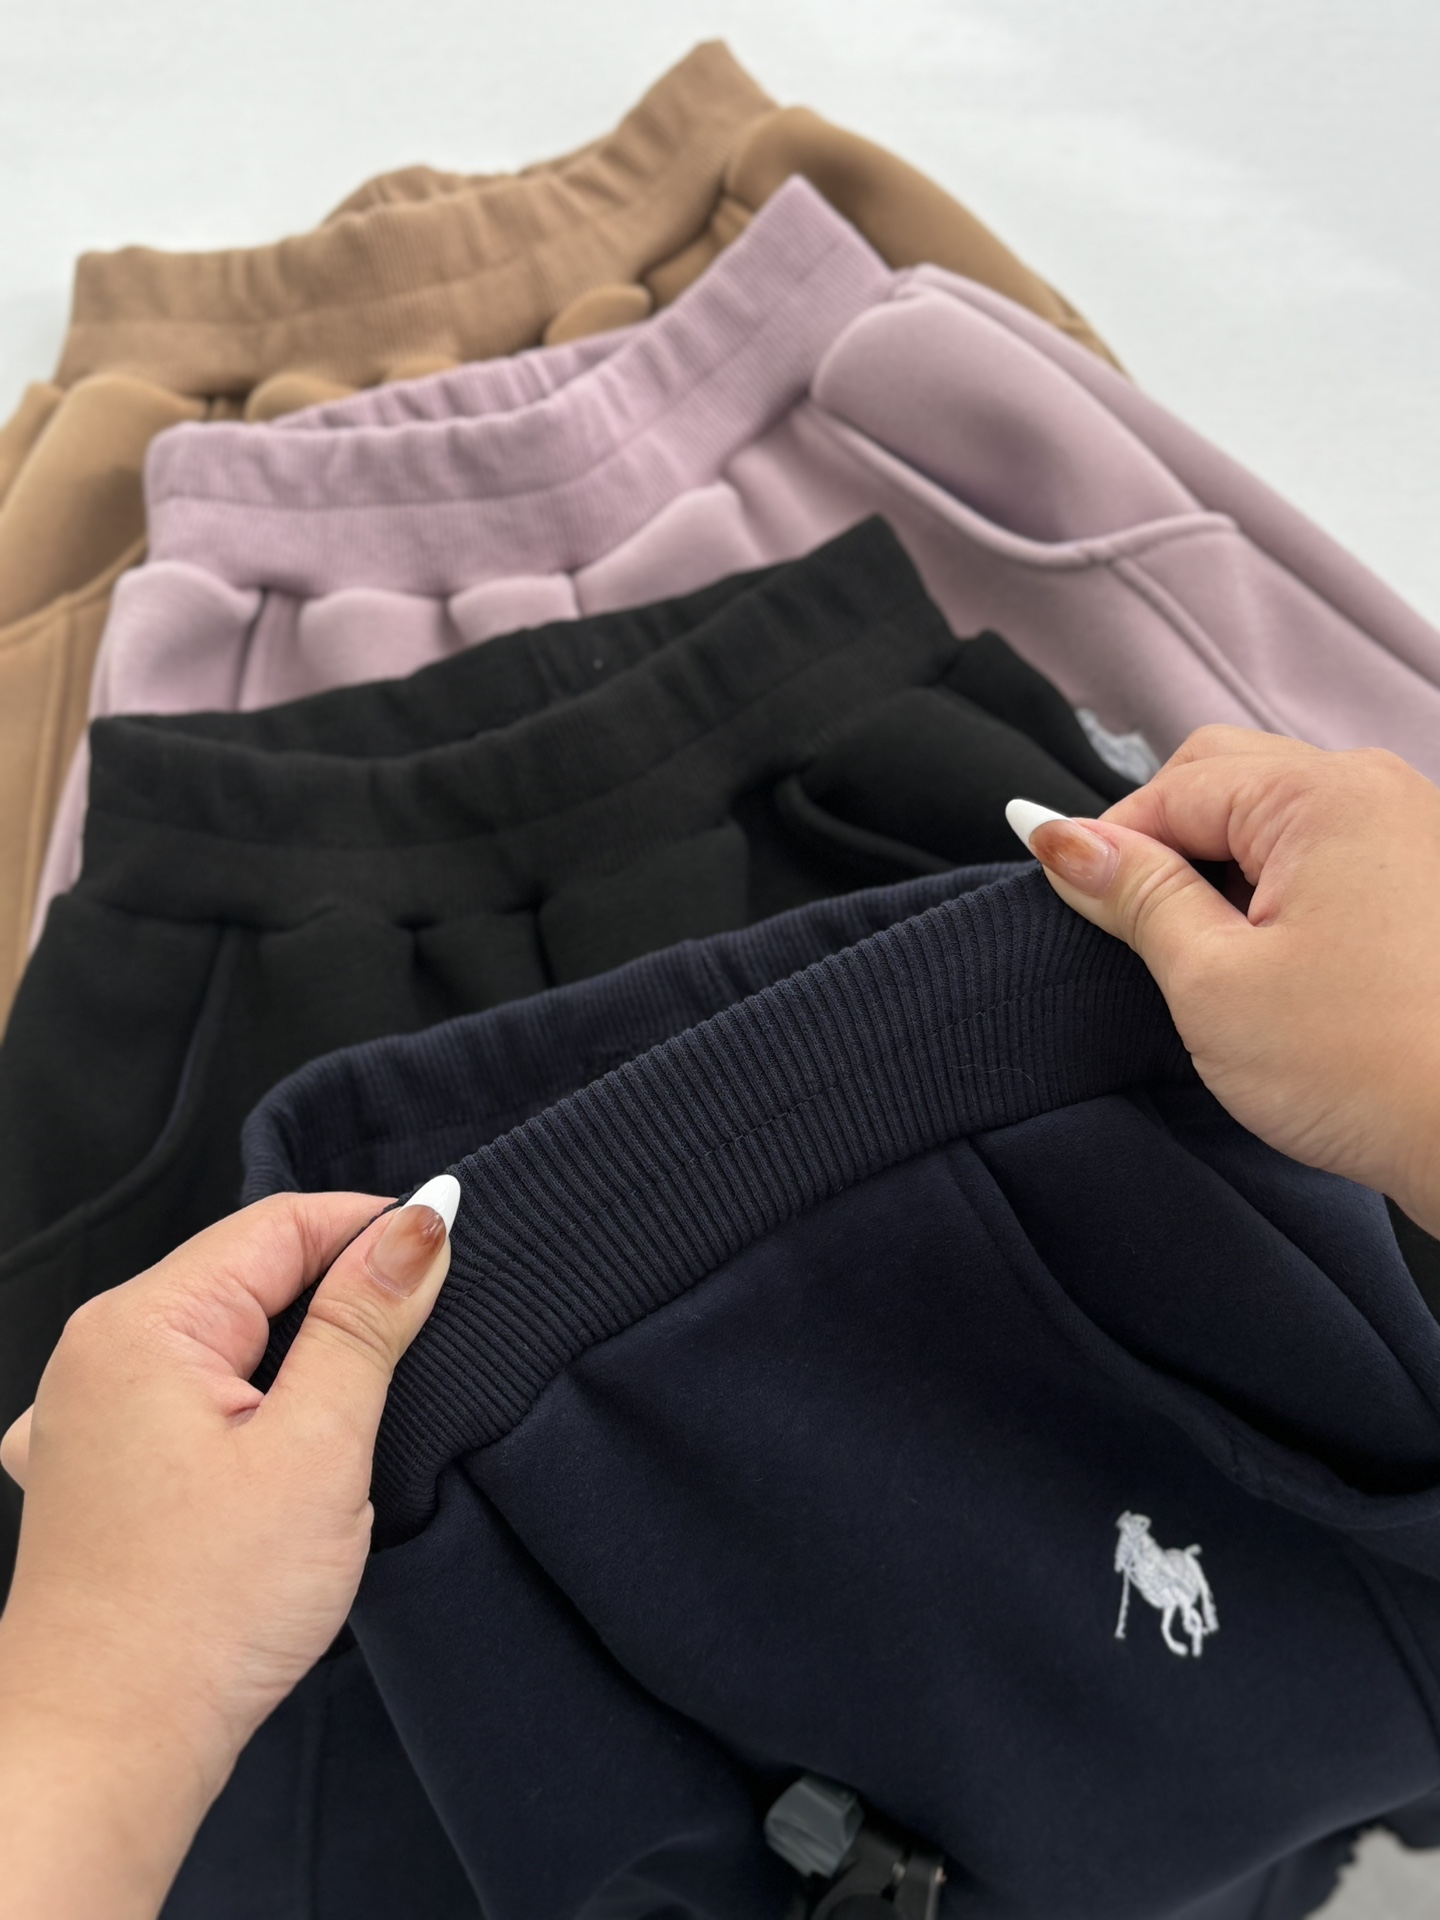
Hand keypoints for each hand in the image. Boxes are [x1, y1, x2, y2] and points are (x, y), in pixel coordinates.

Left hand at [0, 1182, 455, 1919]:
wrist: (104, 1752)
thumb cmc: (204, 1613)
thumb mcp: (317, 1449)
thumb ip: (367, 1323)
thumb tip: (419, 1223)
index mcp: (144, 1324)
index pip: (280, 1223)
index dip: (374, 1228)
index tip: (453, 1249)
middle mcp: (99, 1351)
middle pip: (247, 1273)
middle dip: (340, 1292)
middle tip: (426, 1337)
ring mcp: (86, 1413)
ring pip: (221, 1336)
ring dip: (296, 1352)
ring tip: (365, 1398)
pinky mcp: (96, 1469)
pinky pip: (187, 1393)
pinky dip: (246, 1399)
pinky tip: (280, 1445)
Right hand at [1008, 727, 1439, 1234]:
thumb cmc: (1364, 1069)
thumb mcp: (1213, 982)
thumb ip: (1135, 897)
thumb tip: (1060, 839)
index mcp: (1324, 795)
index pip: (1175, 787)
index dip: (1108, 843)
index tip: (1069, 903)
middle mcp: (1381, 792)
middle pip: (1230, 780)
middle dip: (1167, 842)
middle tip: (1137, 932)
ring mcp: (1419, 835)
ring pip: (1280, 819)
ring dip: (1225, 869)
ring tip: (1210, 956)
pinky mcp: (1434, 888)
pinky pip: (1331, 855)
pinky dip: (1280, 890)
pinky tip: (1274, 964)